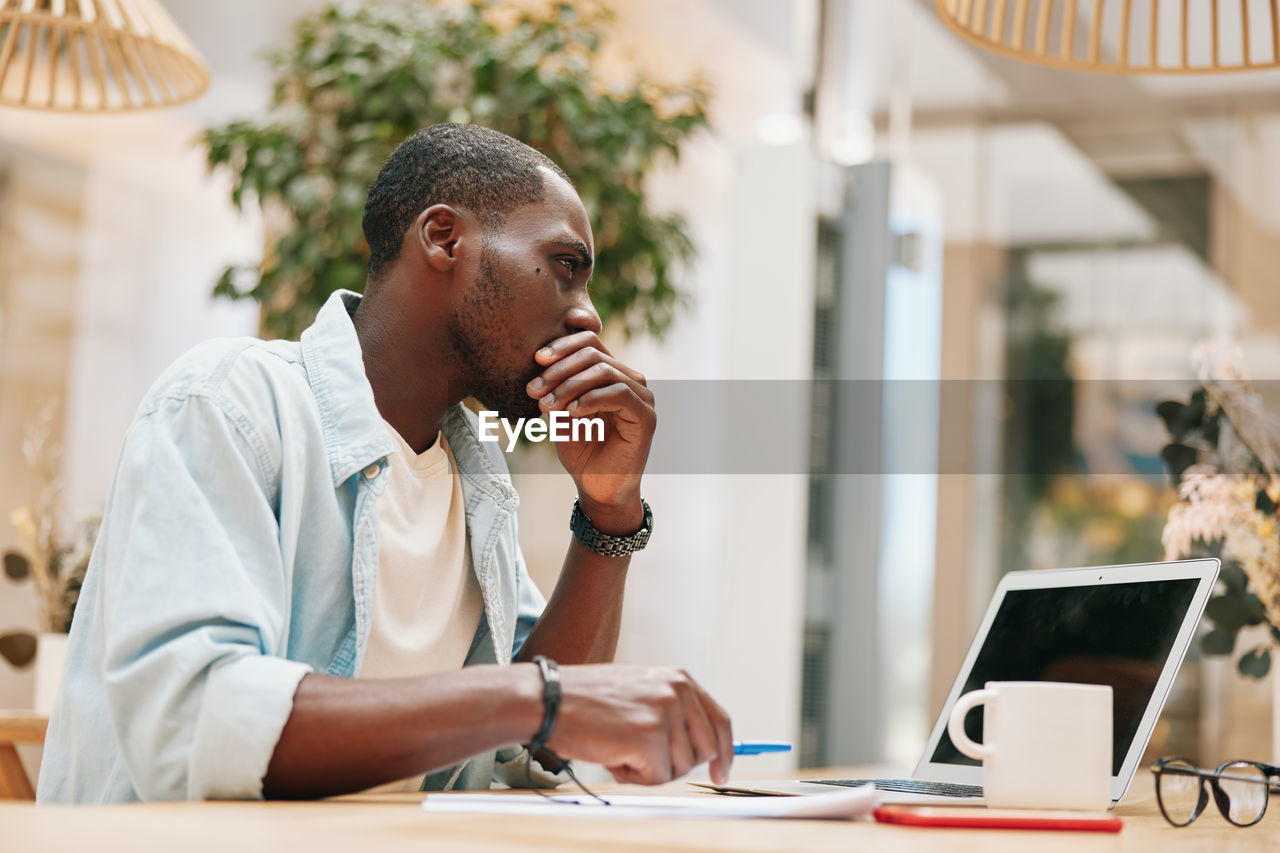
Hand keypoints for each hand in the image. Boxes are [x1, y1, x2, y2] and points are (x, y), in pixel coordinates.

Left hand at [526, 332, 655, 532]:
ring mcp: (642, 396)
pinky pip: (618, 393)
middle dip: (559, 369)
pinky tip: (570, 412)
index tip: (536, 360)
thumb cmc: (580, 450)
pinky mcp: (646, 416)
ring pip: (603, 371)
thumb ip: (557, 385)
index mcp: (611, 374)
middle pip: (594, 353)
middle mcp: (630, 380)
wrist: (597, 488)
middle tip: (534, 389)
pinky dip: (589, 399)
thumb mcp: (561, 411)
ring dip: (569, 385)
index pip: (590, 341)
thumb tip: (540, 358)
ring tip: (547, 405)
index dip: (562, 345)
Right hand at [543, 664, 733, 785]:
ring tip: (618, 748)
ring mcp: (666, 713)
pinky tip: (612, 755)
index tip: (720, 774)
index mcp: (678, 678)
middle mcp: (678, 691)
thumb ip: (669, 712)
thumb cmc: (585, 702)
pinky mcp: (651, 737)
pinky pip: (657, 778)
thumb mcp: (639, 692)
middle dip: (676, 765)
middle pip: (705, 750)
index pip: (720, 720)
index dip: (724, 752)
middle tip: (640, 758)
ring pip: (679, 768)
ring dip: (649, 770)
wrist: (548, 700)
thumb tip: (698, 750)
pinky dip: (633, 776)